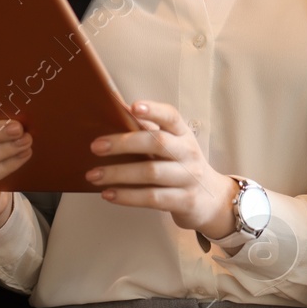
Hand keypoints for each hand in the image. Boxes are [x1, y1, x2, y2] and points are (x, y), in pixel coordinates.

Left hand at [85, 100, 238, 240]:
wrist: (213, 201)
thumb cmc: (182, 167)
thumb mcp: (173, 147)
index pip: (171, 117)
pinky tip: (108, 194)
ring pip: (150, 172)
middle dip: (123, 144)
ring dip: (118, 173)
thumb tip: (114, 113)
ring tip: (93, 175)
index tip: (133, 106)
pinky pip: (151, 198)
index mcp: (183, 134)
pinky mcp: (184, 201)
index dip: (153, 110)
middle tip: (96, 147)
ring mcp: (189, 178)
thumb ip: (148, 132)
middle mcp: (188, 153)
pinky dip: (127, 196)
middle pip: (157, 143)